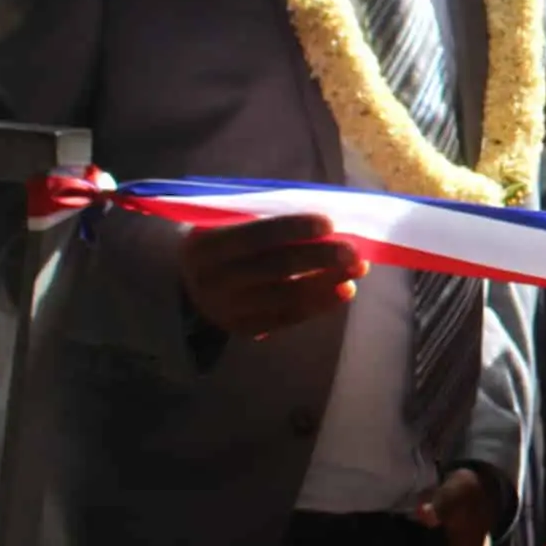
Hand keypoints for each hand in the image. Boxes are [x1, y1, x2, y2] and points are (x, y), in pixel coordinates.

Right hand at [178, 212, 364, 336]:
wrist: (188, 283)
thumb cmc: (221, 240)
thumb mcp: (225, 223)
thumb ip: (262, 217)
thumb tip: (322, 219)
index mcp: (206, 245)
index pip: (254, 235)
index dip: (293, 229)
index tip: (329, 223)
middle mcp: (213, 280)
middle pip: (275, 267)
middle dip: (319, 258)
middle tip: (353, 251)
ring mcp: (227, 309)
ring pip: (285, 297)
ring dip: (327, 283)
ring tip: (357, 270)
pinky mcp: (244, 328)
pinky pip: (287, 318)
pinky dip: (320, 304)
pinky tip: (344, 291)